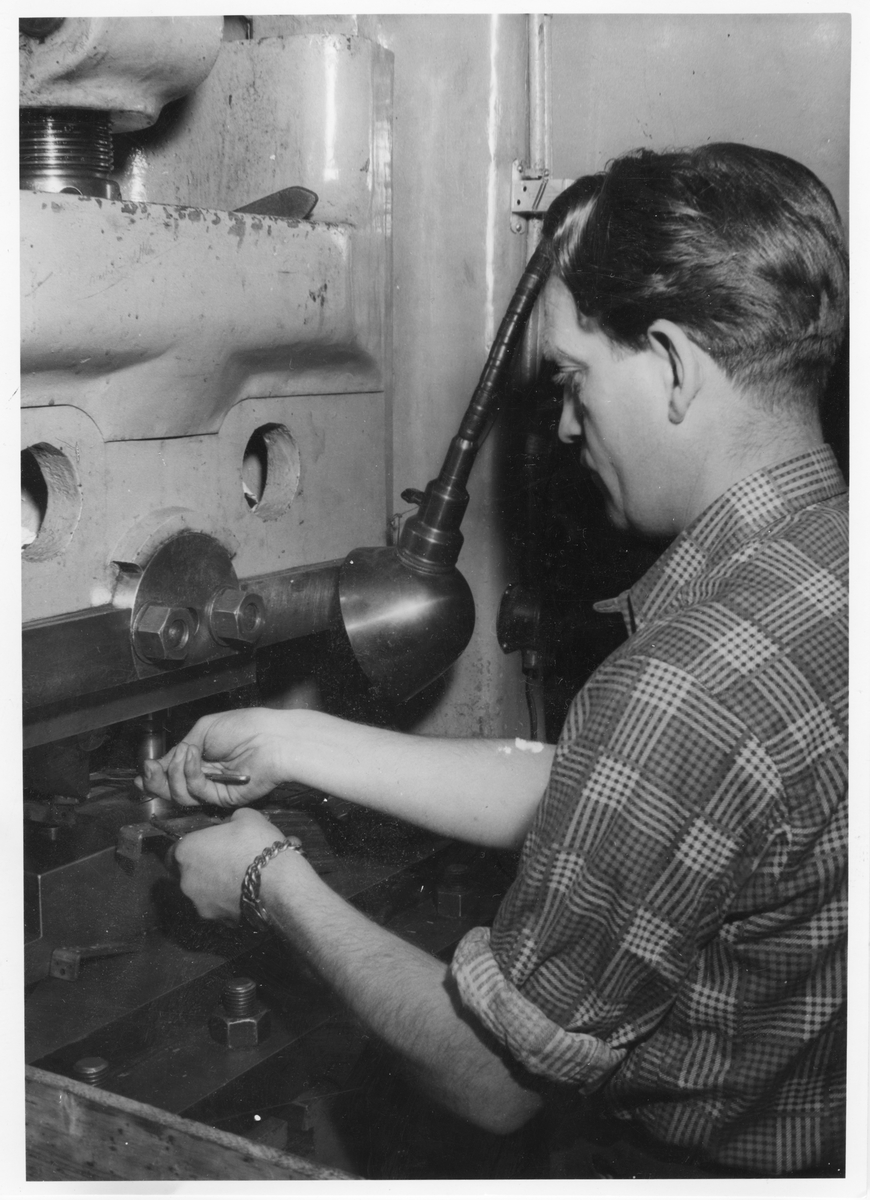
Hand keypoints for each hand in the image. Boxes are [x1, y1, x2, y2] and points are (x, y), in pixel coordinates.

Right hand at [136, 708, 295, 807]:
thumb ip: (181, 748)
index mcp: (200, 759)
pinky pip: (196, 792)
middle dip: (156, 781)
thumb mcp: (203, 729)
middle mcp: (205, 777)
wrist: (272, 739)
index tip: (141, 774)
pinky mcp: (222, 799)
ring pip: (179, 795)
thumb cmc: (244, 727)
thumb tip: (161, 762)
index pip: (172, 774)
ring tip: (184, 754)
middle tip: (149, 771)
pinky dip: (190, 774)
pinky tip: (194, 757)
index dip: (154, 776)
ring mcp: (213, 789)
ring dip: (174, 773)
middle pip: (171, 789)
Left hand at [173, 807, 299, 922]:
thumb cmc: (256, 844)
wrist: (278, 883)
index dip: (192, 847)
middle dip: (207, 867)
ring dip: (221, 885)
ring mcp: (201, 904)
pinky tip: (254, 891)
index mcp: (186, 852)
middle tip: (230, 859)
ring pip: (207, 892)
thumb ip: (230, 821)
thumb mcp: (246, 816)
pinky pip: (223, 907)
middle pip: (191, 873)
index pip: (175, 851)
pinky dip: (234, 900)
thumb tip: (230, 826)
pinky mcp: (219, 921)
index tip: (208, 845)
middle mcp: (186, 881)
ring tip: (247, 876)